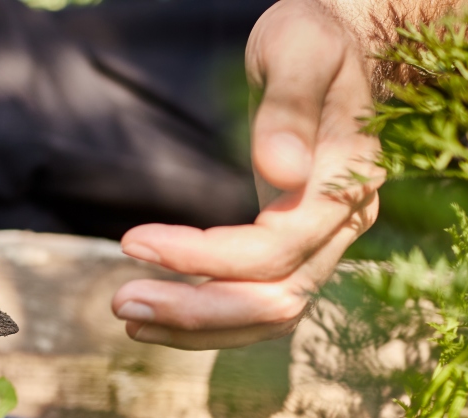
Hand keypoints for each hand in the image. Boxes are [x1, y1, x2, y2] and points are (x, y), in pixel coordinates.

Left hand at [111, 0, 382, 349]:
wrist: (338, 44)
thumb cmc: (313, 38)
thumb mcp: (298, 48)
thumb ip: (289, 107)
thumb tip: (282, 172)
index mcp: (345, 183)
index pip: (273, 250)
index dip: (202, 257)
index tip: (133, 242)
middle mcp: (343, 225)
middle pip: (274, 300)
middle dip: (196, 311)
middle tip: (122, 303)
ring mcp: (325, 242)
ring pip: (269, 315)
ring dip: (198, 328)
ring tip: (131, 319)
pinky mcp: (299, 248)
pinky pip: (261, 302)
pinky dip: (213, 320)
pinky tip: (161, 317)